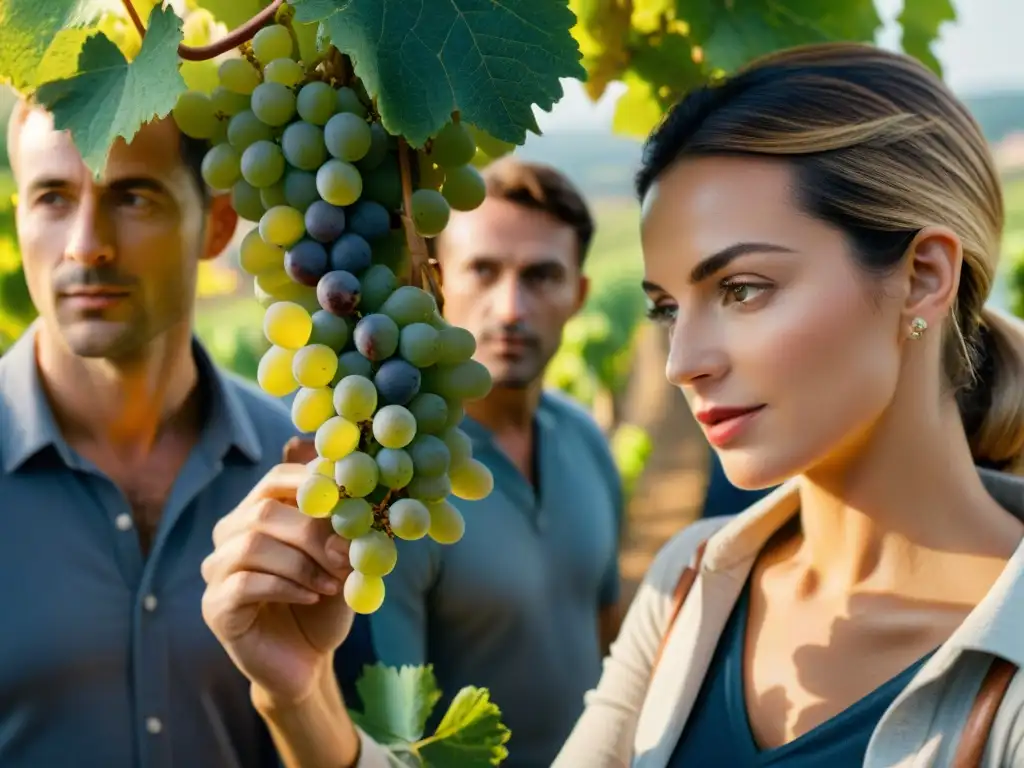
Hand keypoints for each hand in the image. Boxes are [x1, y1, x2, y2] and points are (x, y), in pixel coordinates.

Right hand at [201, 450, 352, 705]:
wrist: (306, 661)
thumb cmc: (322, 604)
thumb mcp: (340, 563)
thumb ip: (342, 534)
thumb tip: (357, 510)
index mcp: (258, 513)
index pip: (276, 479)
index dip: (311, 482)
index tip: (347, 495)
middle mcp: (229, 535)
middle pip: (264, 511)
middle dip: (312, 532)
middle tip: (346, 556)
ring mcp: (216, 570)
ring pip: (252, 545)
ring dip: (302, 563)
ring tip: (332, 585)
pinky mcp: (214, 606)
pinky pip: (244, 584)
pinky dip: (285, 587)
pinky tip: (311, 599)